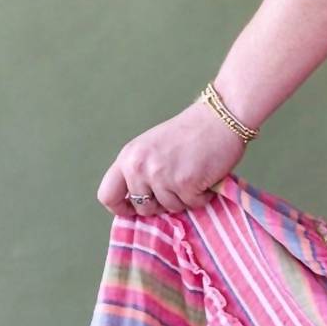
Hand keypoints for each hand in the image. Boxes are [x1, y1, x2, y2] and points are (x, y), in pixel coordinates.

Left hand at [97, 97, 248, 216]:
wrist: (219, 117)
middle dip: (160, 204)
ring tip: (194, 175)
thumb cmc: (189, 132)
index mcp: (128, 157)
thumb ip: (140, 170)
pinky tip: (206, 176)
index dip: (121, 208)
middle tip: (176, 187)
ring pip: (170, 208)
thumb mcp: (151, 147)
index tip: (136, 208)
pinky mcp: (185, 183)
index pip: (107, 195)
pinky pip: (192, 204)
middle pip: (142, 207)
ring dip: (185, 198)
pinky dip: (203, 195)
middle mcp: (139, 167)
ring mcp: (161, 176)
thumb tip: (139, 204)